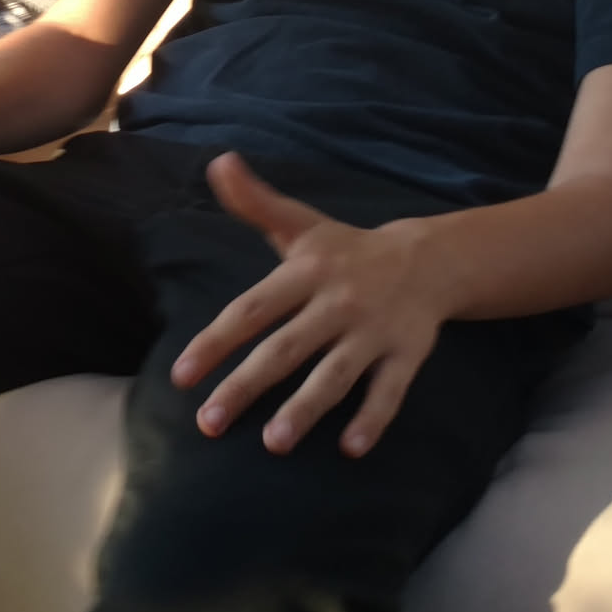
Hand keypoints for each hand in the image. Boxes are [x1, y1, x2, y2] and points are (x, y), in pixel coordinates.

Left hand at [171, 153, 456, 458]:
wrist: (430, 258)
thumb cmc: (348, 250)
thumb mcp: (301, 224)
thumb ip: (255, 203)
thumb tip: (217, 161)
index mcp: (307, 272)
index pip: (251, 309)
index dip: (215, 342)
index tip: (181, 377)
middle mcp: (338, 301)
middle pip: (286, 348)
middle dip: (246, 385)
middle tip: (209, 424)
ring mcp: (374, 330)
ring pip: (336, 374)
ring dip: (306, 408)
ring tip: (274, 444)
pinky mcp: (408, 353)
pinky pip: (391, 391)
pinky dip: (373, 419)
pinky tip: (351, 449)